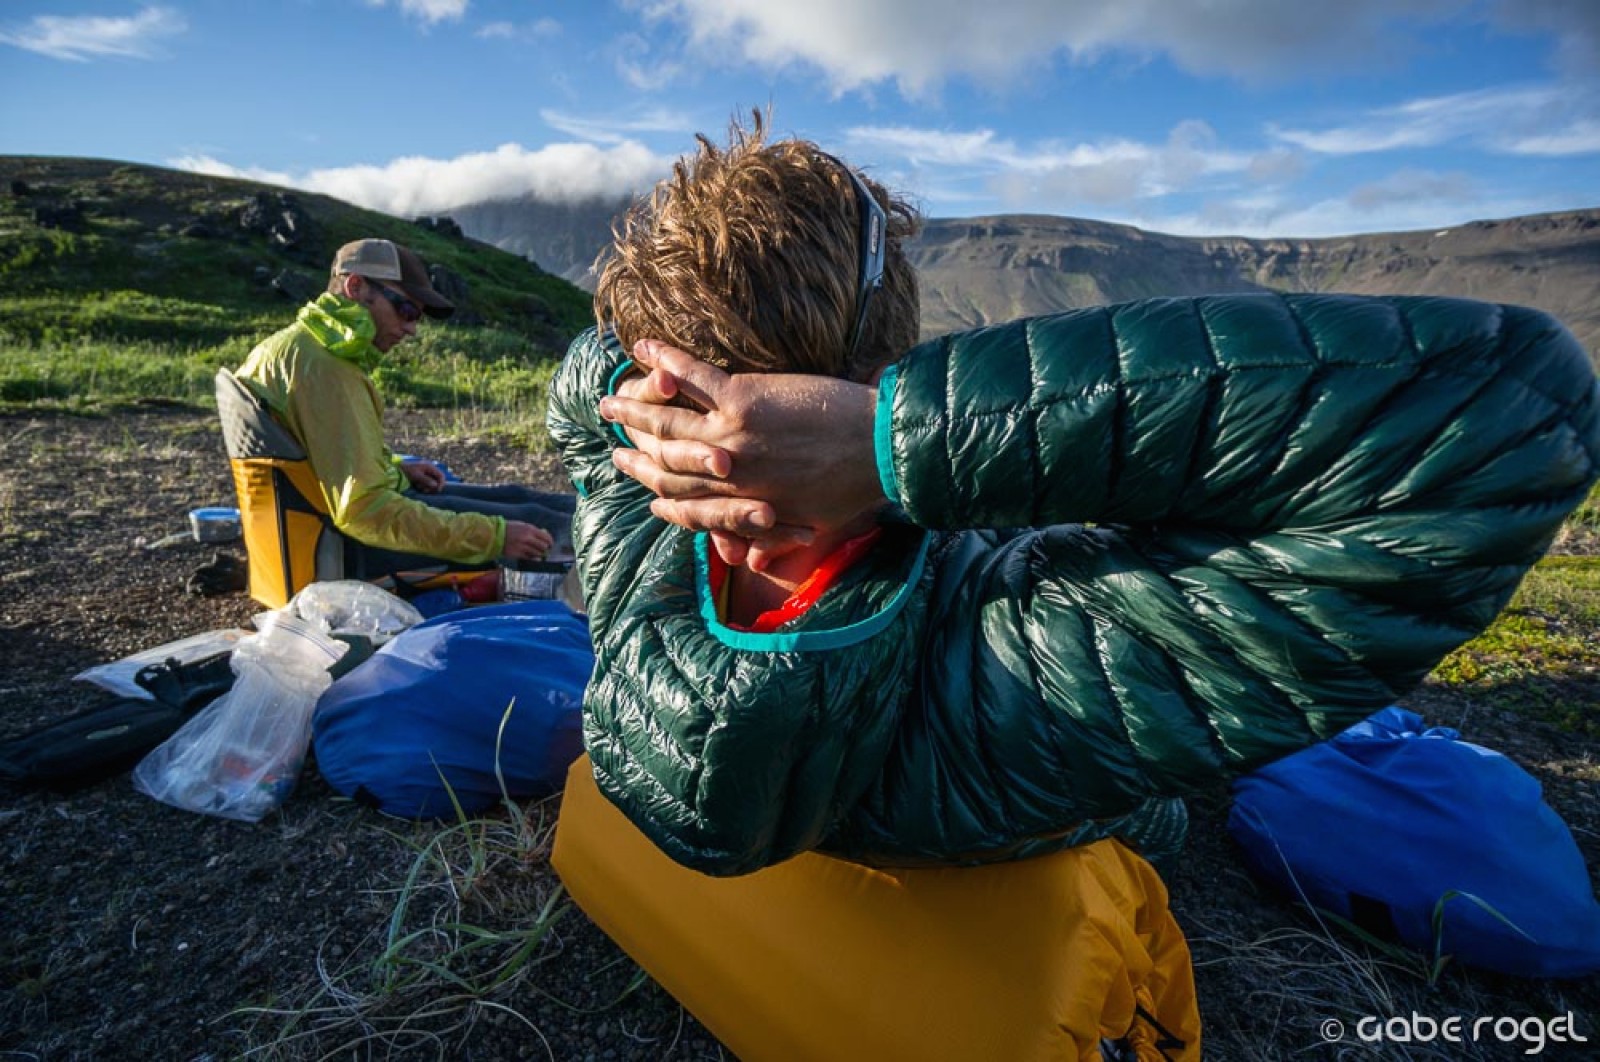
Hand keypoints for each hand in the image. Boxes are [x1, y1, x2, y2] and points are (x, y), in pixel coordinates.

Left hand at [401, 460, 446, 492]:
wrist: (398, 469)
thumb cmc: (407, 471)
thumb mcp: (417, 476)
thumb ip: (427, 480)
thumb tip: (436, 485)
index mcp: (430, 467)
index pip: (441, 475)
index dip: (441, 483)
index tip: (438, 490)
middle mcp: (430, 469)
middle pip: (437, 480)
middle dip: (432, 486)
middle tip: (425, 490)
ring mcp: (426, 473)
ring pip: (432, 483)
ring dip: (427, 487)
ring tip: (419, 487)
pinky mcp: (423, 476)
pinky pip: (427, 483)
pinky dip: (423, 486)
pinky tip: (417, 486)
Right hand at [501, 520, 553, 560]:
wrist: (495, 535)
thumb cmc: (510, 528)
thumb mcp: (522, 525)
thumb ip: (533, 531)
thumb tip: (544, 535)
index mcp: (529, 529)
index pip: (546, 537)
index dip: (550, 542)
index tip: (551, 544)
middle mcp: (527, 538)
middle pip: (543, 546)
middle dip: (546, 549)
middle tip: (546, 550)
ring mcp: (522, 547)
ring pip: (537, 553)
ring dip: (540, 554)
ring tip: (539, 554)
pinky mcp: (517, 554)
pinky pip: (529, 558)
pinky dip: (532, 558)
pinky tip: (532, 556)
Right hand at [599, 340, 885, 566]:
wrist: (885, 450)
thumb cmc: (855, 489)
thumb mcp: (809, 524)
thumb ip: (774, 537)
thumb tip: (753, 555)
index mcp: (740, 503)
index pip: (682, 504)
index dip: (653, 489)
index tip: (635, 476)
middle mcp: (725, 474)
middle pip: (663, 462)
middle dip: (632, 448)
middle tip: (610, 435)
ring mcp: (729, 437)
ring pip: (665, 421)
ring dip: (632, 405)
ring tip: (608, 395)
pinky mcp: (741, 401)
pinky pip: (691, 376)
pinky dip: (665, 360)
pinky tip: (643, 347)